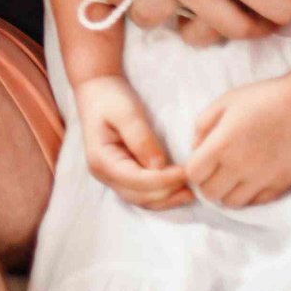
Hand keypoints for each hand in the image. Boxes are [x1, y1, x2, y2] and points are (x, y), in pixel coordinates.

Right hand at [72, 76, 190, 209]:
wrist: (97, 91)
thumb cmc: (110, 98)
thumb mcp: (126, 112)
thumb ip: (141, 138)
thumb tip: (159, 166)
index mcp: (101, 159)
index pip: (135, 180)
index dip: (162, 180)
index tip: (185, 172)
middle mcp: (104, 174)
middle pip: (139, 195)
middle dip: (167, 192)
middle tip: (193, 181)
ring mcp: (112, 177)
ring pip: (141, 200)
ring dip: (167, 199)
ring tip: (191, 192)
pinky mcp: (122, 175)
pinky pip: (142, 193)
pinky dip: (161, 195)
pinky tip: (179, 190)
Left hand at [187, 76, 290, 206]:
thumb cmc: (262, 98)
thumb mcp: (224, 101)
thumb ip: (202, 126)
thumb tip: (196, 149)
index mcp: (222, 144)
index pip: (194, 175)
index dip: (193, 169)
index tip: (200, 161)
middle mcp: (240, 167)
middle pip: (210, 193)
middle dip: (207, 183)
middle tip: (214, 170)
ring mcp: (261, 179)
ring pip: (231, 203)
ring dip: (226, 192)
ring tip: (232, 176)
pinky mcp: (279, 186)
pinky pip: (255, 203)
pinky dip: (248, 195)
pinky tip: (250, 179)